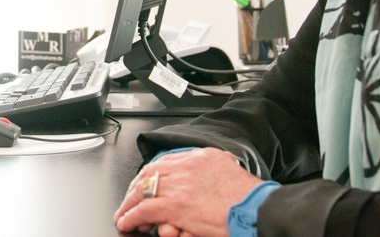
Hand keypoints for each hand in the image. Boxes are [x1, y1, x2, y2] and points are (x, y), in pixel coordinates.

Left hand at [114, 147, 261, 236]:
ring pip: (143, 191)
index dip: (150, 174)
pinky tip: (126, 222)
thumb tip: (201, 173)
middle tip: (129, 200)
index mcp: (199, 157)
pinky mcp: (175, 206)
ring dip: (130, 204)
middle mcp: (186, 168)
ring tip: (124, 214)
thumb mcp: (228, 169)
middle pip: (150, 174)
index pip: (164, 161)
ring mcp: (179, 186)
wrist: (256, 208)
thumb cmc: (247, 196)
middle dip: (136, 188)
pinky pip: (145, 210)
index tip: (143, 183)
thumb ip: (212, 166)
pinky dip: (131, 216)